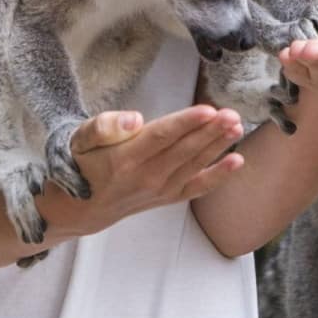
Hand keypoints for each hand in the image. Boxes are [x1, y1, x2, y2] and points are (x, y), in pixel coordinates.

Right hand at [51, 105, 246, 235]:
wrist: (81, 207)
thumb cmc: (83, 163)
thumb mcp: (81, 138)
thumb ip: (105, 126)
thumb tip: (135, 119)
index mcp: (124, 159)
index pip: (161, 137)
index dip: (186, 123)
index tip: (209, 110)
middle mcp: (146, 177)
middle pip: (184, 150)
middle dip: (210, 132)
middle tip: (232, 114)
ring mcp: (159, 190)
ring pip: (194, 165)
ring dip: (218, 146)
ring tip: (236, 127)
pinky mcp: (168, 198)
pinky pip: (197, 188)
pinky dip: (218, 176)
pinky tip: (237, 161)